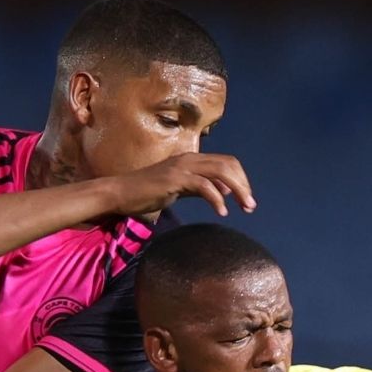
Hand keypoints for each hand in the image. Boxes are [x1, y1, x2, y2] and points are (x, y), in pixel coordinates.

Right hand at [105, 153, 255, 217]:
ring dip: (237, 190)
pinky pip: (204, 185)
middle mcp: (189, 159)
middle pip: (228, 165)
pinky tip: (222, 212)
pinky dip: (217, 199)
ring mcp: (181, 167)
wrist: (120, 193)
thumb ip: (201, 187)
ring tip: (245, 208)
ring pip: (220, 171)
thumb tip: (224, 190)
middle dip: (244, 185)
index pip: (226, 162)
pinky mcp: (174, 179)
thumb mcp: (179, 188)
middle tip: (251, 206)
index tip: (246, 199)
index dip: (241, 179)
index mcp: (192, 159)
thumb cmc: (146, 192)